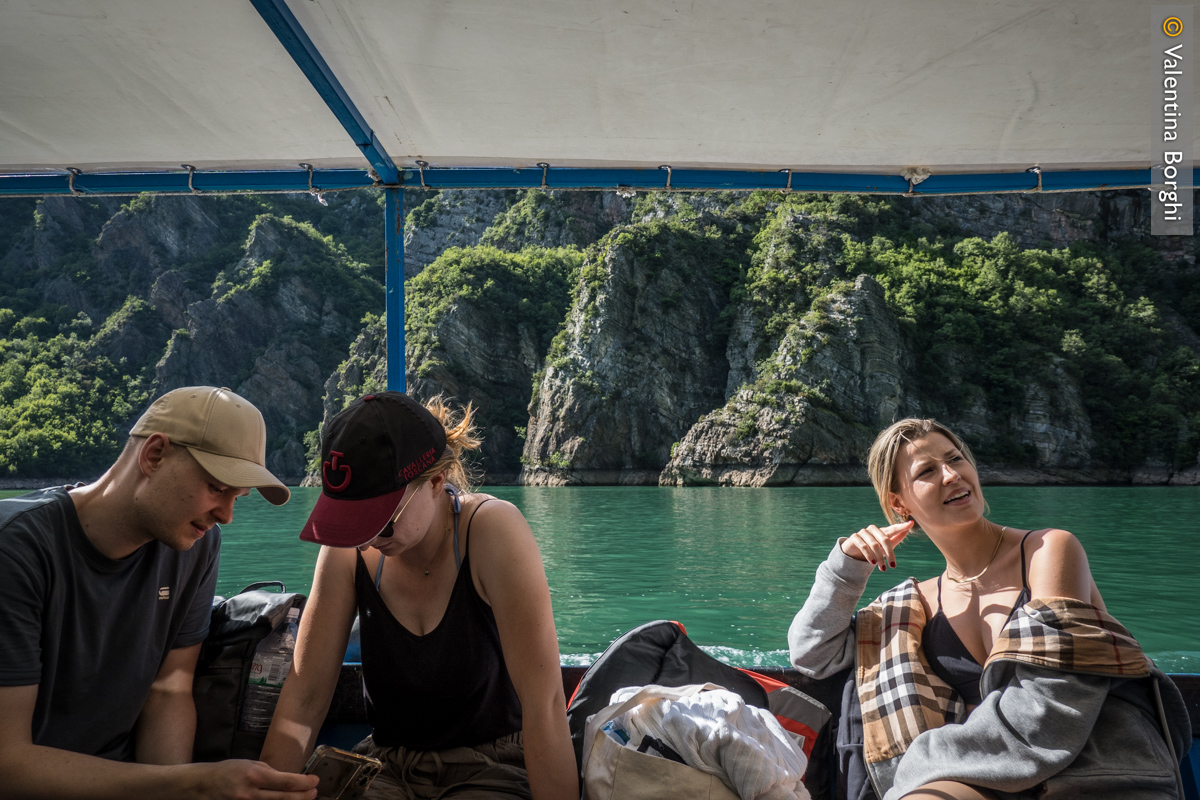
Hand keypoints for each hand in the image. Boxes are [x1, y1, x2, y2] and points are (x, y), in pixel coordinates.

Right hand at [191, 759, 318, 799]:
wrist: (202, 785)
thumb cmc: (228, 771)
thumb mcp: (250, 764)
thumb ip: (270, 773)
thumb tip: (290, 780)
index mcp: (255, 776)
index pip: (286, 781)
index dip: (304, 783)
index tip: (315, 781)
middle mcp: (251, 794)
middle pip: (284, 799)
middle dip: (303, 796)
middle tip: (314, 792)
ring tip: (303, 799)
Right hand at [840, 520, 914, 571]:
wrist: (853, 553)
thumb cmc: (872, 549)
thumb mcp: (885, 546)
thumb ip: (896, 537)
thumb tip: (908, 529)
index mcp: (882, 531)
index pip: (893, 528)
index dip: (901, 526)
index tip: (911, 524)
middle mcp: (873, 529)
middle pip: (884, 539)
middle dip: (890, 553)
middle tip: (893, 566)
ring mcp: (863, 532)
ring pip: (874, 544)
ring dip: (879, 558)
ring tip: (882, 568)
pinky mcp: (854, 537)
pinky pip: (863, 546)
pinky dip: (869, 555)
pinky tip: (872, 563)